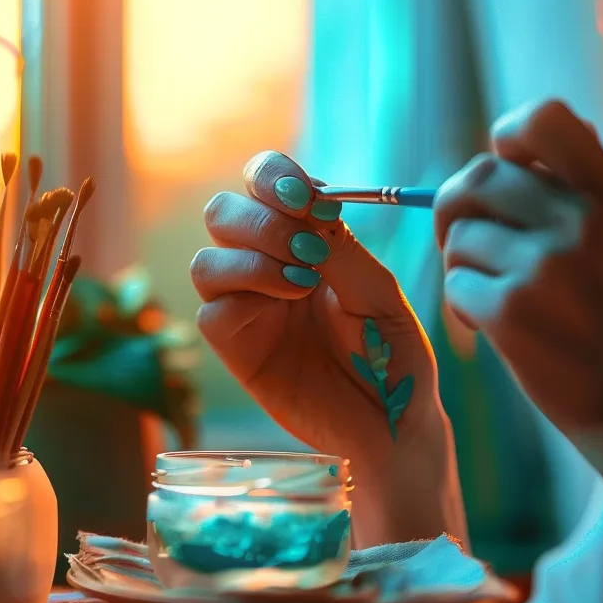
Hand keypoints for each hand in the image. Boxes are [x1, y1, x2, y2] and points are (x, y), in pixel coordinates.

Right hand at [191, 151, 447, 465]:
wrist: (395, 426)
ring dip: (253, 257)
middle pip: (222, 213)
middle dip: (260, 217)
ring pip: (206, 260)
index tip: (306, 195)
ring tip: (305, 280)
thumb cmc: (395, 358)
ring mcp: (247, 308)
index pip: (264, 184)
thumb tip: (312, 207)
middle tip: (308, 244)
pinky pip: (211, 312)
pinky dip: (245, 296)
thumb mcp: (381, 294)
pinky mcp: (236, 350)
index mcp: (303, 239)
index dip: (273, 176)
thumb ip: (344, 249)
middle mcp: (266, 266)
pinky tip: (290, 302)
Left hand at [435, 100, 602, 437]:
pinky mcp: (512, 311)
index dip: (508, 138)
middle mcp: (582, 220)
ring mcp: (546, 266)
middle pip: (479, 177)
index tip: (508, 172)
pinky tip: (491, 327)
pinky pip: (455, 283)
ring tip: (496, 295)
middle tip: (466, 241)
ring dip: (464, 265)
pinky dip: (463, 306)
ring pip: (460, 236)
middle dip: (458, 207)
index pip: (542, 119)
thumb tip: (517, 133)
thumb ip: (578, 183)